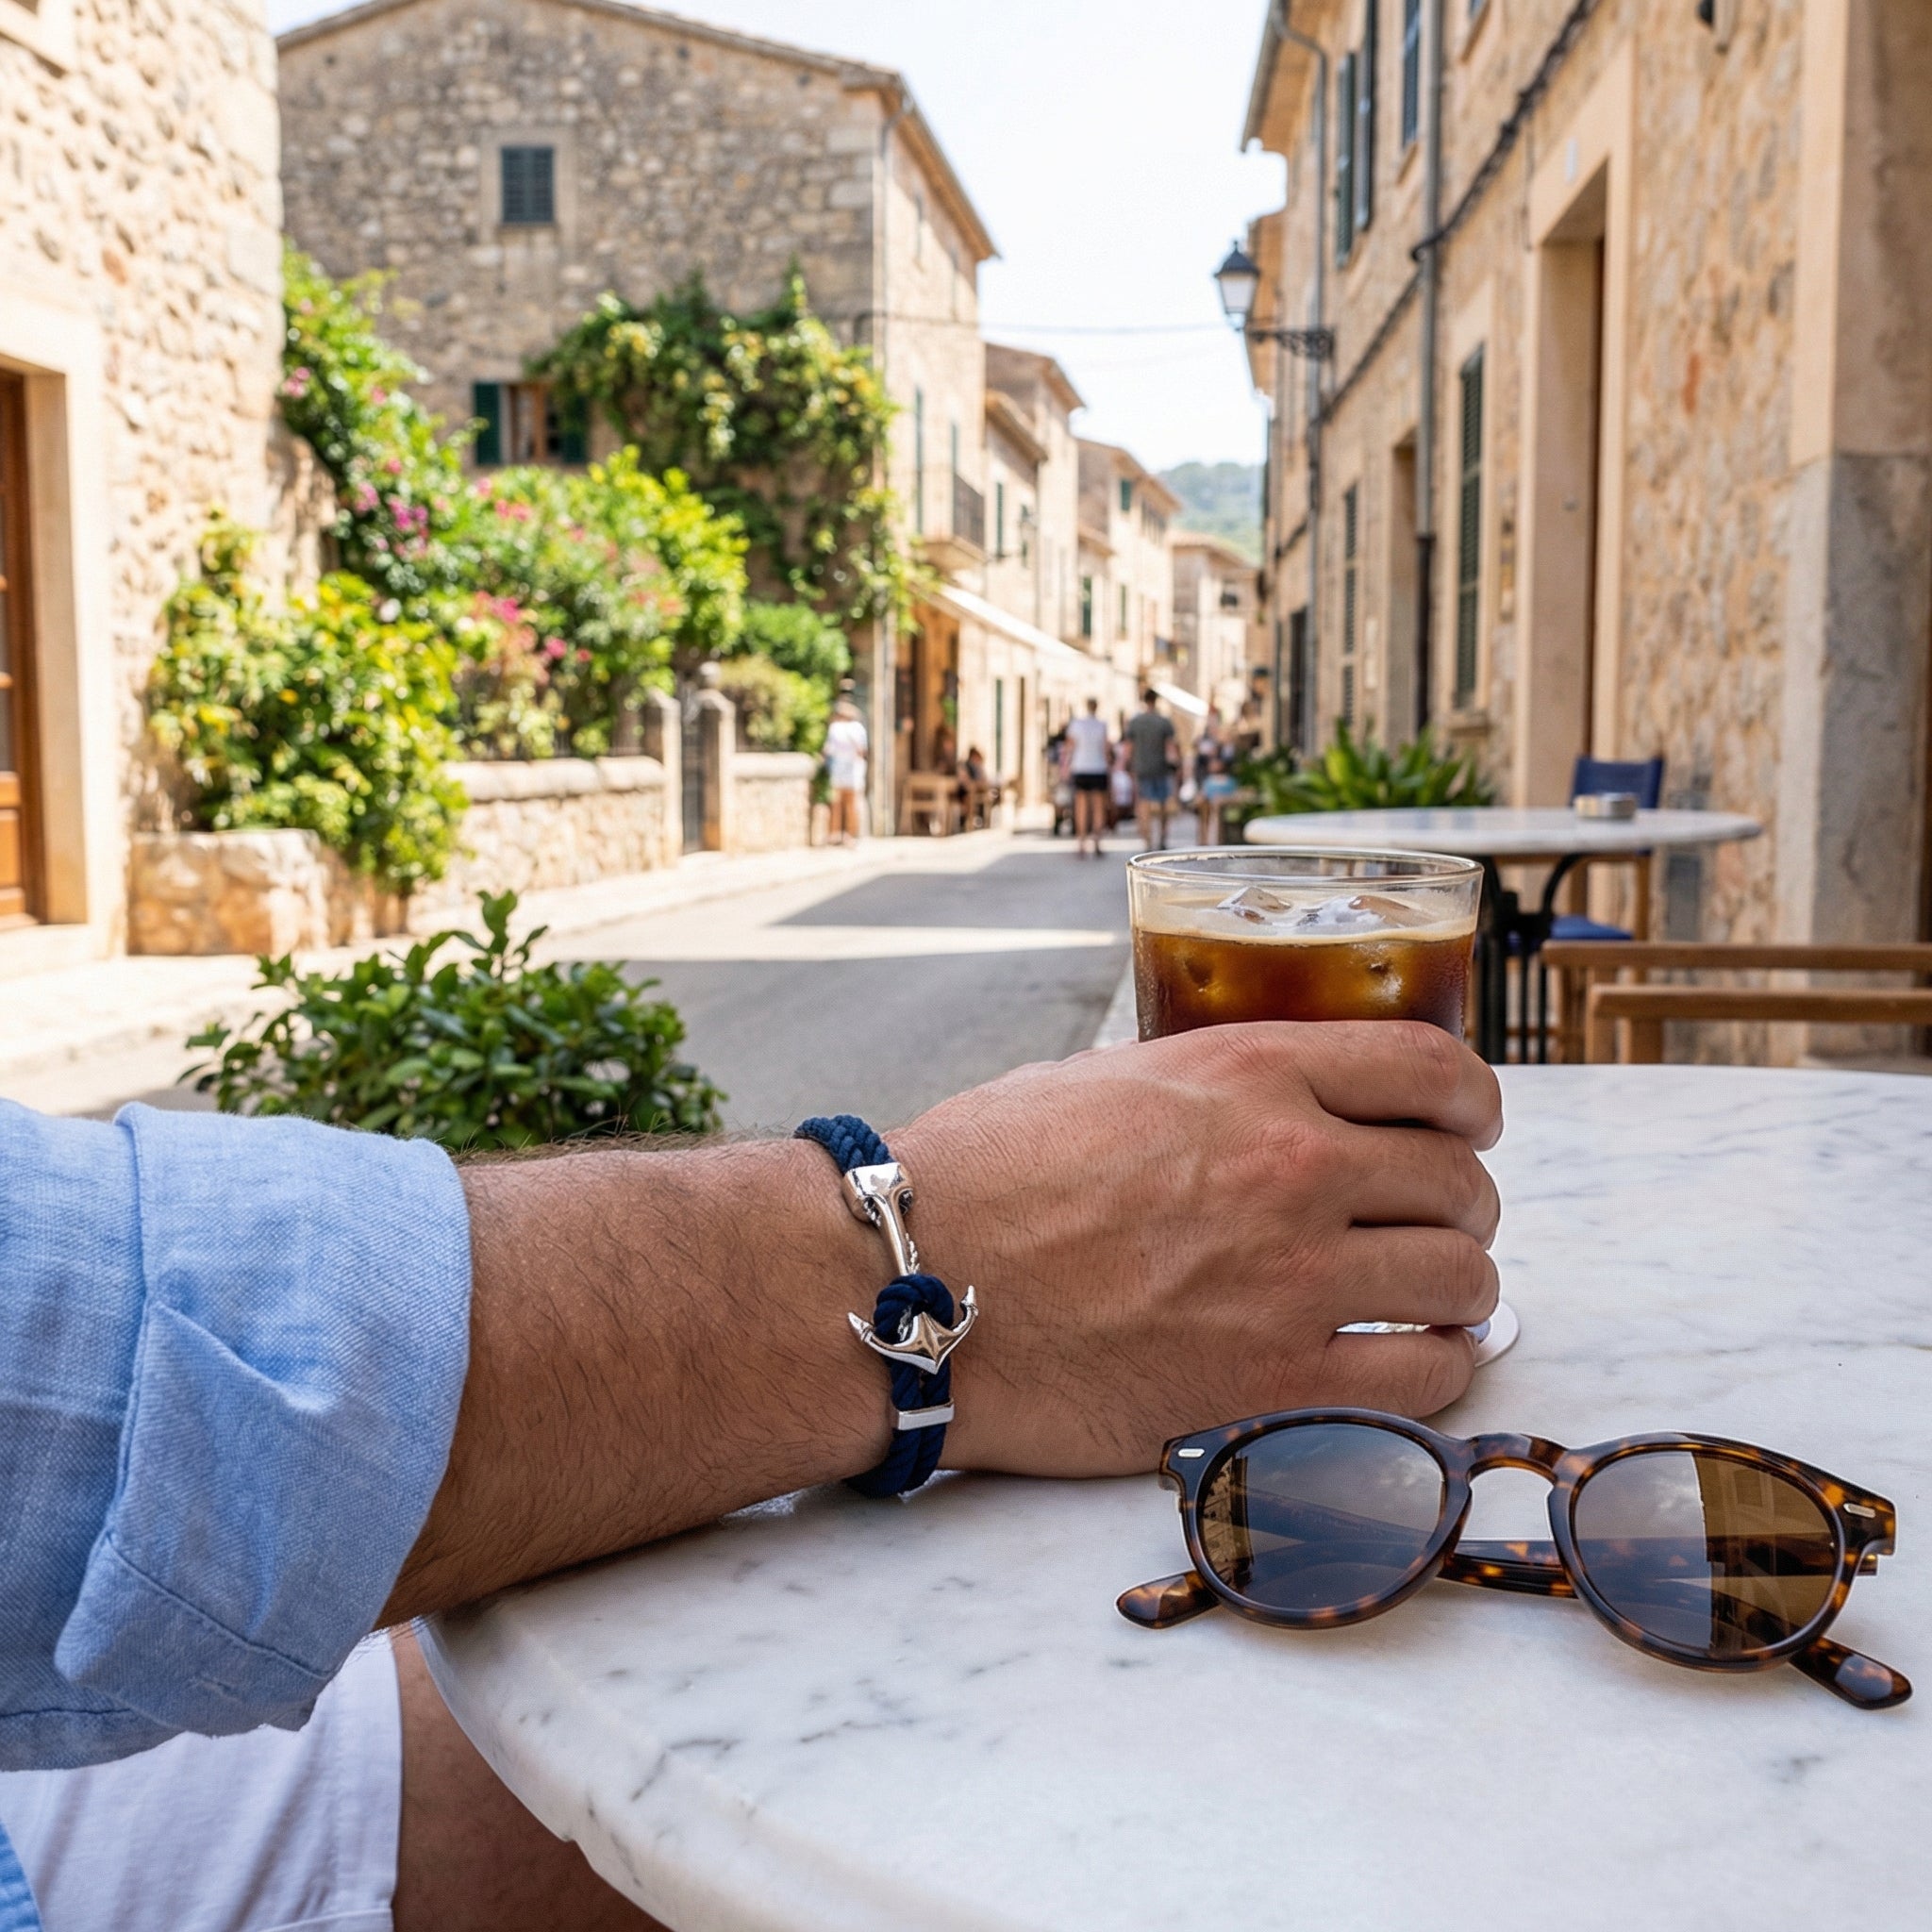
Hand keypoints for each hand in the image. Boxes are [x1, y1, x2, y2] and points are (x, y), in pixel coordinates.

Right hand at [389, 1020, 1499, 1619]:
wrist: (908, 1283)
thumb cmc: (979, 1175)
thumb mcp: (1107, 1081)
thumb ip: (1210, 1084)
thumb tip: (1263, 1099)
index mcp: (1250, 1073)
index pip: (1434, 1068)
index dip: (1472, 1101)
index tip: (1466, 1123)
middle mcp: (1291, 1167)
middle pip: (1460, 1181)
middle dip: (1458, 1200)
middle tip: (1429, 1221)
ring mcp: (1291, 1281)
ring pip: (1462, 1280)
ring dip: (1454, 1286)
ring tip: (1424, 1298)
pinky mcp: (1271, 1388)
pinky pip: (1427, 1381)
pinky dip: (1435, 1371)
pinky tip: (1406, 1362)